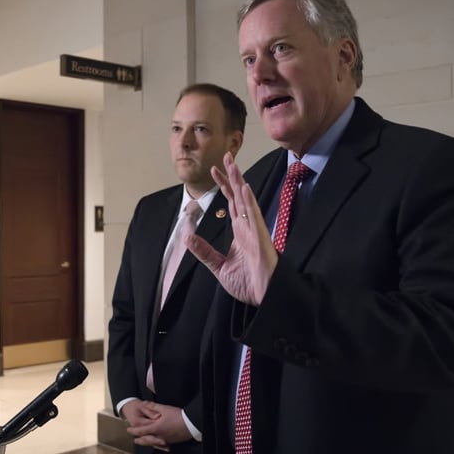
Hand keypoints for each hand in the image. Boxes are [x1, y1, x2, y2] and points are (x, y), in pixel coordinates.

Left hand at [126, 401, 192, 450]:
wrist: (191, 424)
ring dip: (147, 443)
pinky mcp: (172, 441)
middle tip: (135, 440)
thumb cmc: (177, 416)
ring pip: (153, 444)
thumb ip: (153, 406)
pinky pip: (161, 444)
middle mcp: (159, 436)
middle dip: (140, 440)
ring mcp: (166, 440)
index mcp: (155, 428)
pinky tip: (157, 443)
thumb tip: (144, 403)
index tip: (128, 430)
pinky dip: (156, 444)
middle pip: (146, 440)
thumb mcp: (164, 409)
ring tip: (144, 442)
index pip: (141, 431)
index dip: (134, 431)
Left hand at [184, 152, 277, 305]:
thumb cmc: (248, 283)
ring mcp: (255, 230)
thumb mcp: (219, 267)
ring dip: (240, 182)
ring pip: (246, 200)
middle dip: (232, 176)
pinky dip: (249, 202)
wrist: (265, 297)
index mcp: (240, 231)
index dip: (224, 186)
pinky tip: (245, 188)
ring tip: (233, 164)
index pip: (231, 202)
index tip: (215, 170)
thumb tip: (188, 238)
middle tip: (227, 156)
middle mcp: (248, 226)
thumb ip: (205, 252)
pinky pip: (254, 216)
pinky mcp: (261, 237)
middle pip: (239, 195)